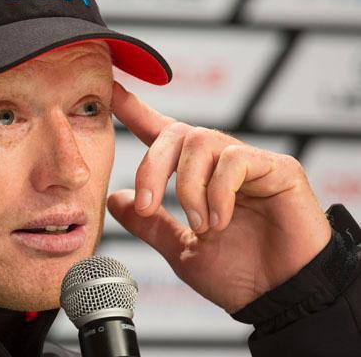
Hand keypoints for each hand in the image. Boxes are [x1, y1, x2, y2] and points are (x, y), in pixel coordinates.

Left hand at [107, 82, 331, 312]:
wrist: (282, 299)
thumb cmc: (240, 276)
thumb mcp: (181, 250)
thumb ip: (150, 224)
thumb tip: (115, 199)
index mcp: (198, 178)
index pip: (163, 135)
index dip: (137, 112)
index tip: (112, 94)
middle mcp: (221, 163)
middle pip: (176, 133)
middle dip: (152, 168)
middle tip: (146, 205)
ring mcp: (250, 163)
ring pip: (201, 142)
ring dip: (189, 187)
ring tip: (200, 226)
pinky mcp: (279, 169)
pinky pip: (235, 159)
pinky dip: (218, 192)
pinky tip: (221, 222)